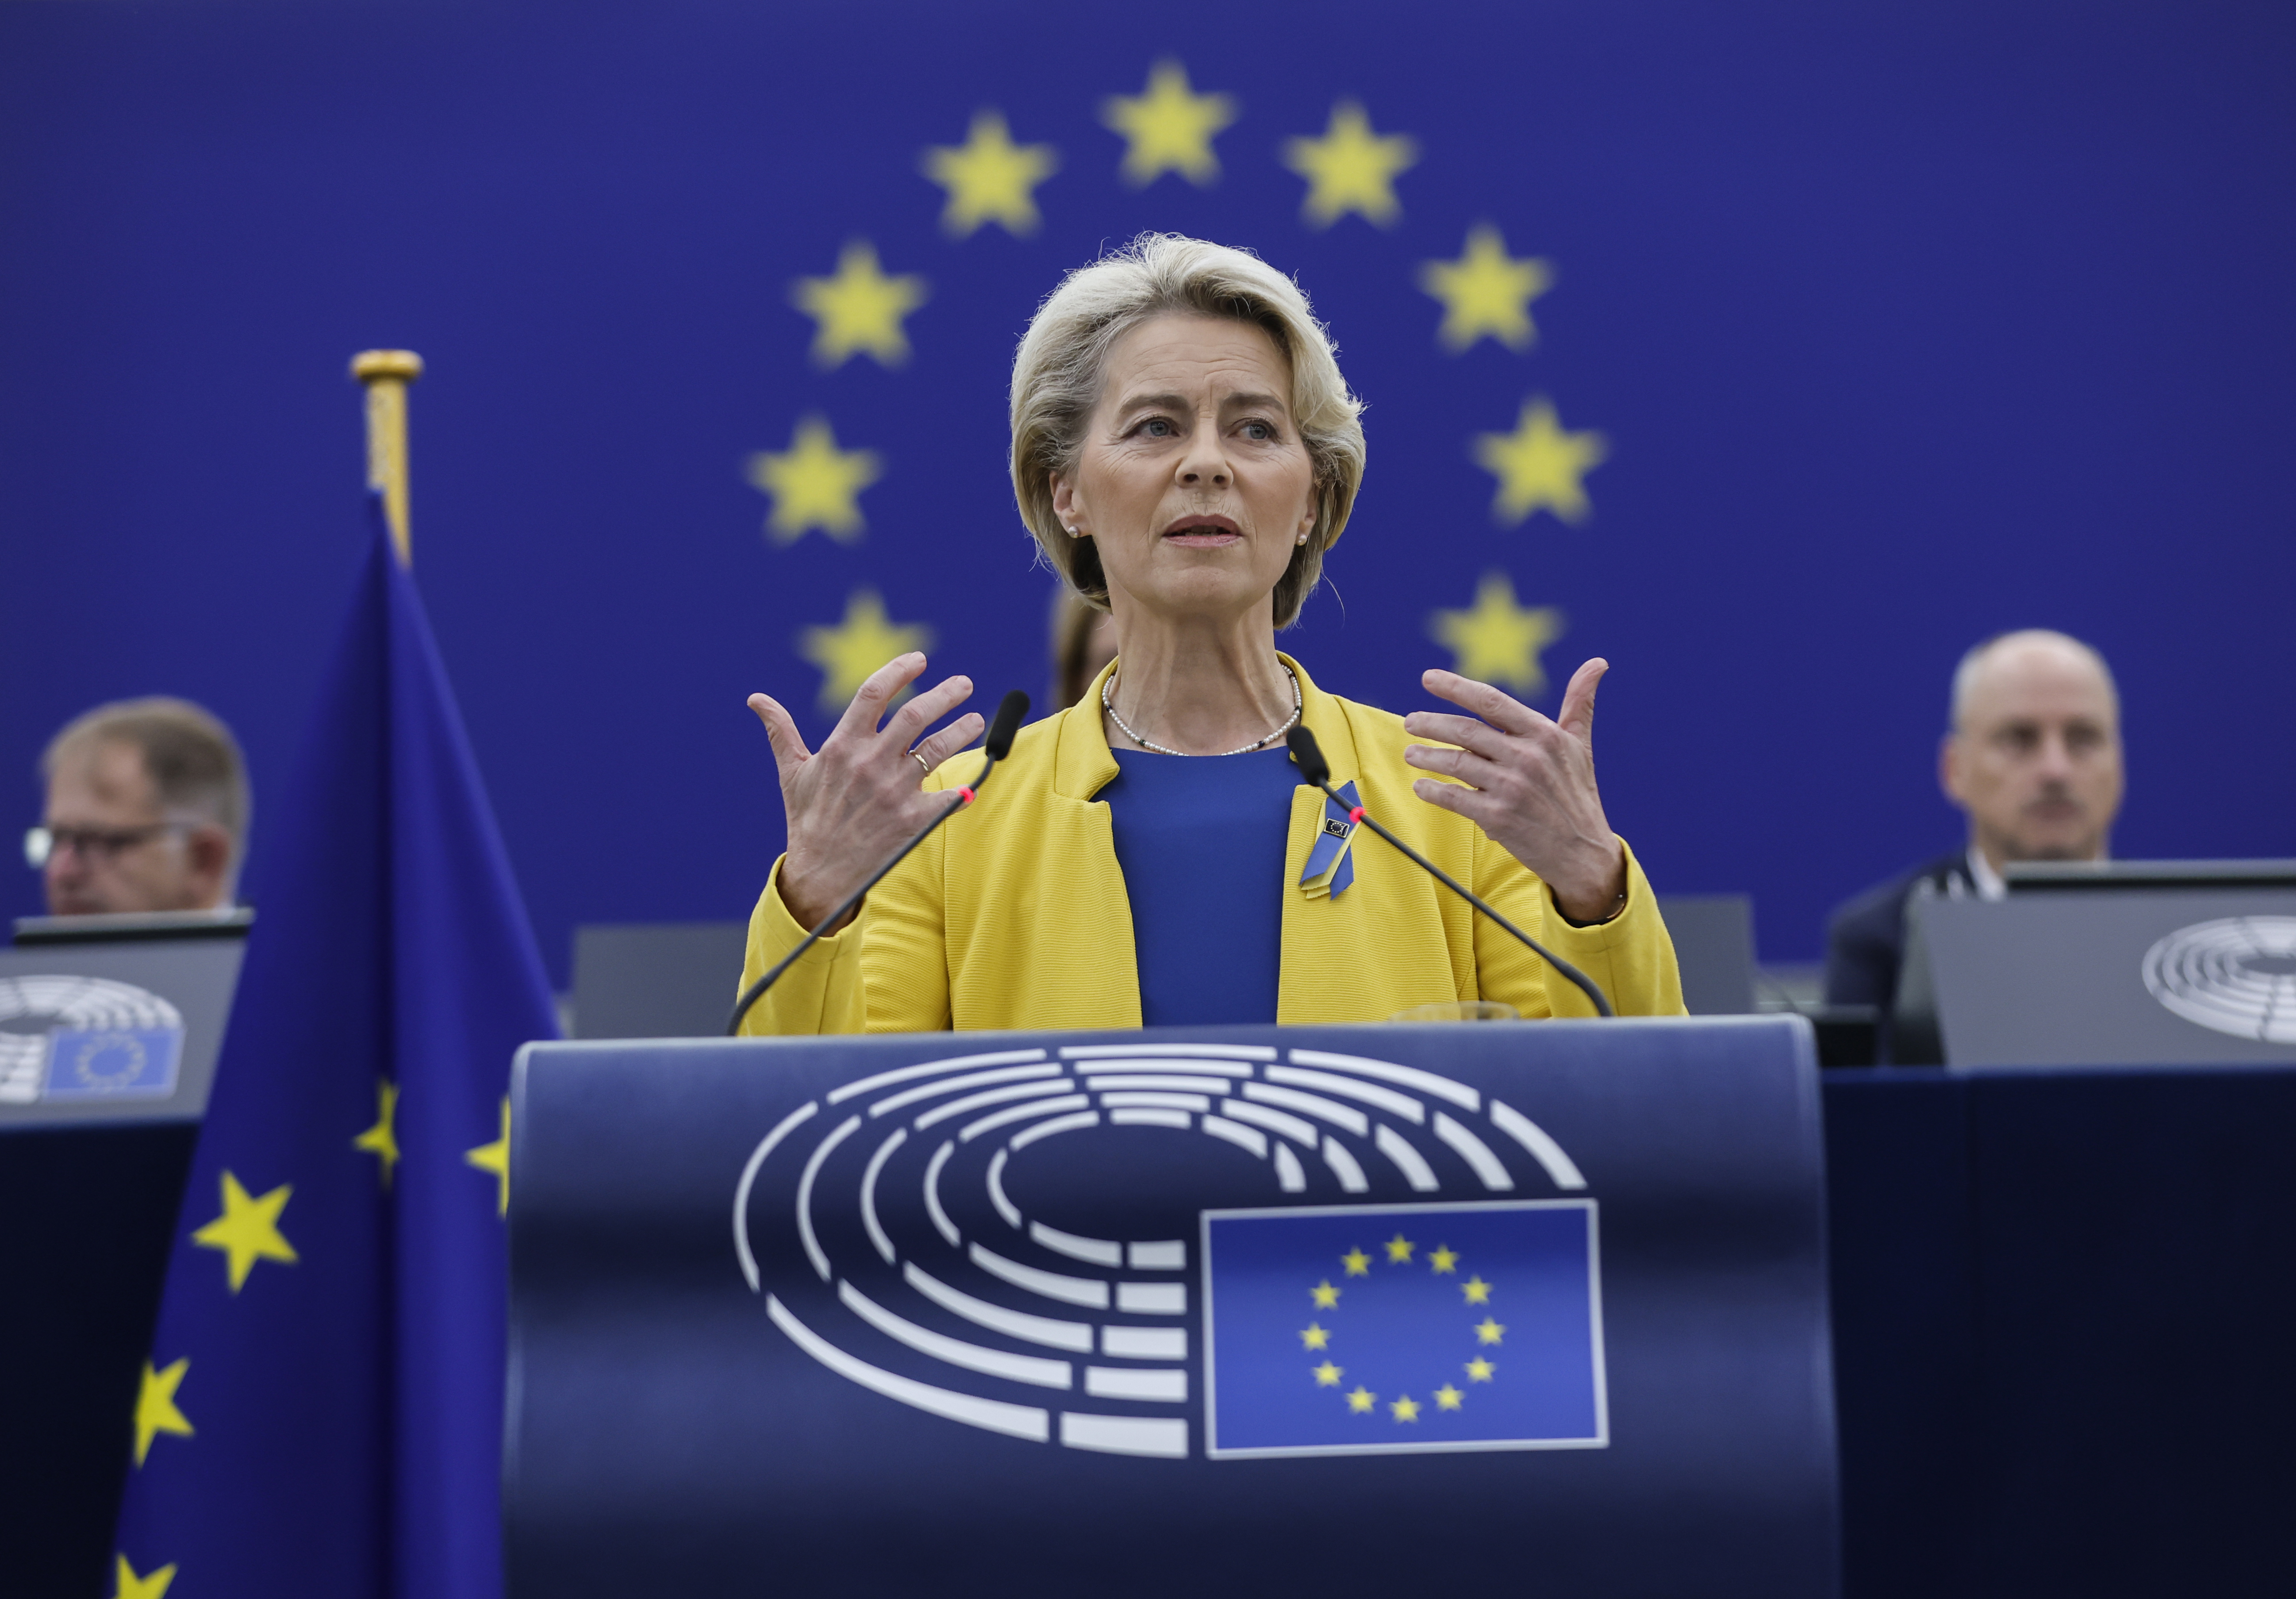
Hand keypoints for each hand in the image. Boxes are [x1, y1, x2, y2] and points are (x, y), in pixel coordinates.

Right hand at [748, 653, 982, 932]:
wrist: (822, 875)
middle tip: (963, 683)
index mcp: (842, 746)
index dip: (898, 670)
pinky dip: (963, 787)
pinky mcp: (914, 818)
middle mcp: (871, 763)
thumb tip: (755, 699)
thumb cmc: (806, 819)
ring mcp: (895, 790)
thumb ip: (780, 730)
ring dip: (963, 729)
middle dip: (945, 694)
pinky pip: (949, 795)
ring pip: (939, 747)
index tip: (918, 659)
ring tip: (976, 719)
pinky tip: (972, 781)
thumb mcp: (791, 772)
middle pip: (916, 714)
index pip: (873, 693)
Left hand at [1402, 659, 1626, 923]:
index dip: (1456, 687)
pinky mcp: (1499, 818)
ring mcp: (1512, 788)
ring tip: (1410, 754)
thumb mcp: (1579, 745)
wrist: (1583, 853)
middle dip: (1431, 724)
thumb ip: (1580, 702)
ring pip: (1456, 764)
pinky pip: (1455, 798)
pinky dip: (1433, 791)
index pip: (1492, 702)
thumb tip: (1598, 662)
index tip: (1428, 677)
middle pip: (1466, 731)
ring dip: (1427, 757)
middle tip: (1410, 722)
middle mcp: (1528, 758)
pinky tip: (1421, 786)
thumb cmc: (1577, 793)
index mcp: (1544, 734)